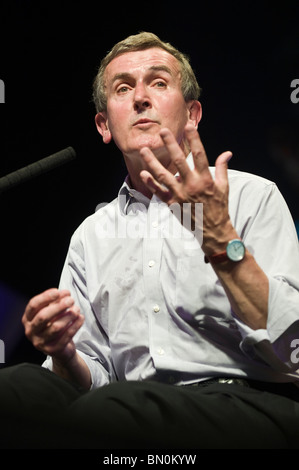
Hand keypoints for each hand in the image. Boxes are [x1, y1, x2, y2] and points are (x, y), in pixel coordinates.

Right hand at [22, 288, 83, 363]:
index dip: (45, 297)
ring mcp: (40, 342)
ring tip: (77, 309)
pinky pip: (66, 335)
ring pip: (56, 327)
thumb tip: (65, 294)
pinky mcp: (52, 350)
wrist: (60, 348)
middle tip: (71, 300)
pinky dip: (75, 325)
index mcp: (28, 319)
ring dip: (69, 316)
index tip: (57, 292)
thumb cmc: (54, 325)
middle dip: (58, 306)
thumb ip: (56, 302)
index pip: (33, 306)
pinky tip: (81, 318)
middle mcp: (31, 331)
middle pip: (43, 316)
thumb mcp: (52, 312)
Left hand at [139, 124, 235, 253]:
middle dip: (170, 145)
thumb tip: (227, 153)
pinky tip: (143, 172)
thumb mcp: (224, 186)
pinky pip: (159, 192)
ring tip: (144, 150)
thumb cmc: (219, 207)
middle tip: (162, 131)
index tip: (189, 126)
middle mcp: (192, 185)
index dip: (194, 139)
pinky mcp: (173, 204)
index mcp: (205, 179)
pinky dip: (151, 183)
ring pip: (163, 175)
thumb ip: (222, 168)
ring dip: (152, 162)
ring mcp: (180, 195)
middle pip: (179, 161)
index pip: (200, 154)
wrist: (212, 230)